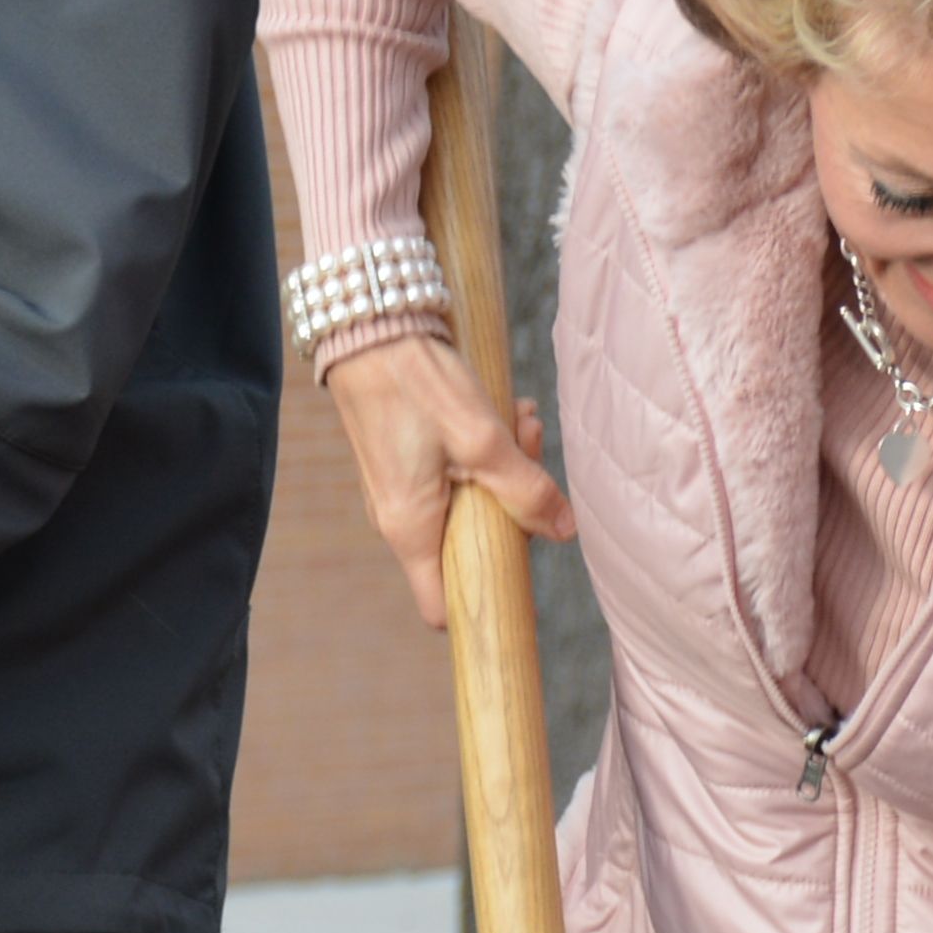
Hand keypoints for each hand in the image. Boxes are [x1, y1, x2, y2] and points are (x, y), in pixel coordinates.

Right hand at [319, 328, 574, 630]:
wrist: (368, 327)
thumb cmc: (415, 384)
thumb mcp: (481, 439)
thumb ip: (525, 489)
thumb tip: (564, 529)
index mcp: (411, 529)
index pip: (442, 605)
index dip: (484, 600)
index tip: (524, 575)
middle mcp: (401, 518)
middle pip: (471, 545)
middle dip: (513, 507)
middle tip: (530, 453)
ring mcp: (403, 490)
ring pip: (471, 502)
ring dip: (506, 467)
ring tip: (522, 421)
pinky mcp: (409, 462)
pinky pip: (457, 474)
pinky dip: (485, 450)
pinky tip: (506, 411)